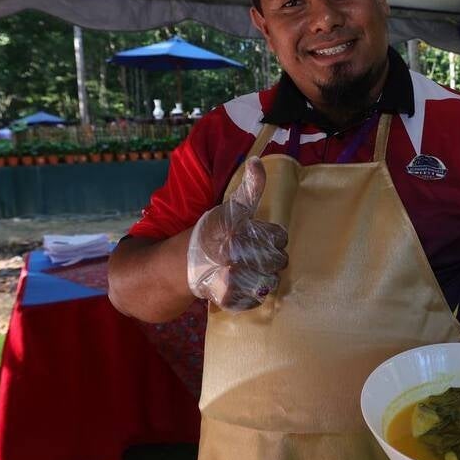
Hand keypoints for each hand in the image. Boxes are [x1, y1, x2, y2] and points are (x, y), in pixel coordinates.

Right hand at [186, 156, 288, 310]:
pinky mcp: (229, 298)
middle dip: (270, 258)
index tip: (259, 238)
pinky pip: (257, 300)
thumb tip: (257, 160)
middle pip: (280, 260)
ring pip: (271, 281)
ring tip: (248, 272)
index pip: (280, 237)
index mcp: (240, 230)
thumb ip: (250, 188)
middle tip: (253, 256)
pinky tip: (241, 286)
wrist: (179, 264)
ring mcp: (232, 278)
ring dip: (264, 277)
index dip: (272, 238)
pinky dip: (252, 295)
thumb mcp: (231, 208)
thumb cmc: (211, 234)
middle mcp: (236, 254)